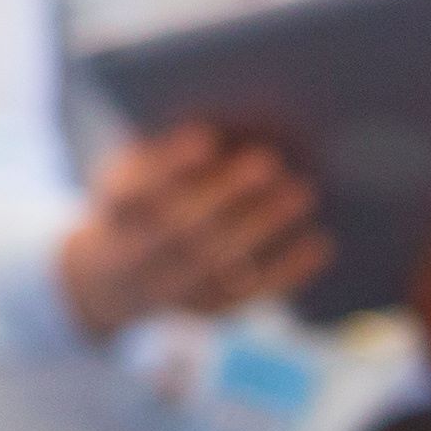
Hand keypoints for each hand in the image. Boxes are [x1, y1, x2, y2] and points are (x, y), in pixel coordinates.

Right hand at [59, 122, 327, 335]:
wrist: (111, 278)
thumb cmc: (142, 200)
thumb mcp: (136, 171)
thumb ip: (171, 150)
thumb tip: (238, 119)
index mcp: (114, 209)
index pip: (134, 188)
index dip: (170, 165)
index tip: (207, 138)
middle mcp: (135, 256)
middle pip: (182, 228)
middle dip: (227, 193)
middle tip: (270, 161)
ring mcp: (170, 291)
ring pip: (218, 263)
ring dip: (264, 227)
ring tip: (302, 191)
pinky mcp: (207, 311)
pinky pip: (250, 294)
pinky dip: (287, 270)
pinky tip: (320, 242)